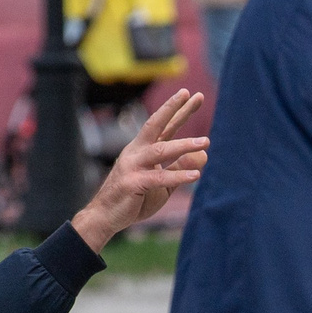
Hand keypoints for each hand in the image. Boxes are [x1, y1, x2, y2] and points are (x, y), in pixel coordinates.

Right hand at [74, 90, 208, 251]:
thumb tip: (204, 153)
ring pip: (160, 150)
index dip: (179, 111)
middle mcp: (137, 152)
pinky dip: (178, 176)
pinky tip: (196, 175)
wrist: (106, 217)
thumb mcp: (163, 183)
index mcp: (143, 149)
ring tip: (205, 142)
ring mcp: (132, 165)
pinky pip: (159, 178)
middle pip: (157, 125)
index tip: (193, 95)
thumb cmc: (134, 198)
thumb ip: (180, 168)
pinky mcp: (132, 183)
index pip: (164, 126)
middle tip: (194, 96)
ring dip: (183, 145)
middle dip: (175, 109)